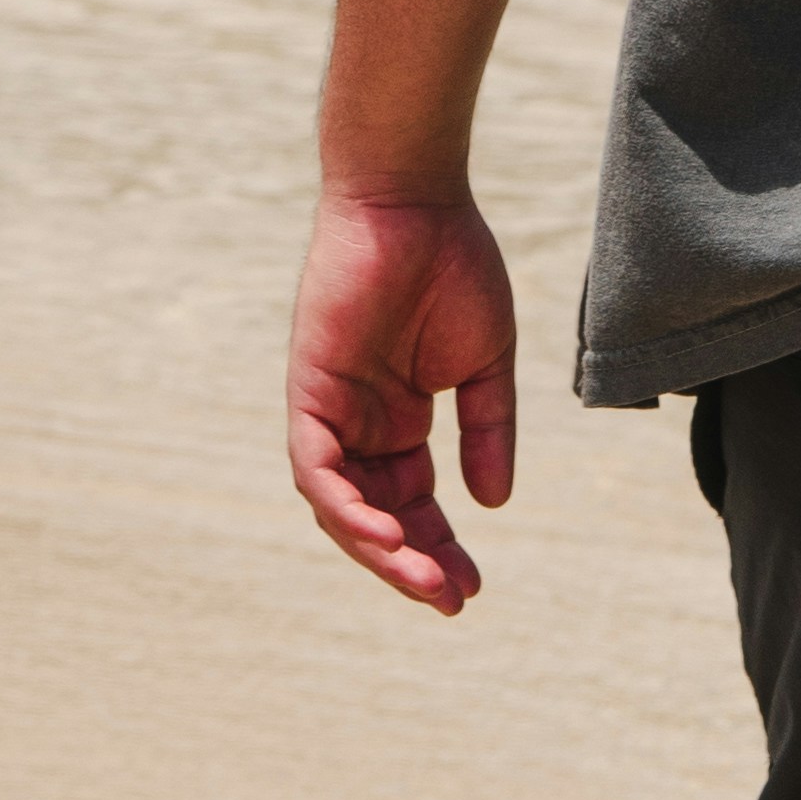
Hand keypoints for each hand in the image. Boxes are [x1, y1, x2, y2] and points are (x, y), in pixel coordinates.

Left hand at [287, 183, 518, 613]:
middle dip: (413, 563)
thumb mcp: (484, 362)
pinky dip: (346, 507)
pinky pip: (317, 469)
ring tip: (425, 582)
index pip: (411, 503)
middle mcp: (358, 422)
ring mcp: (330, 408)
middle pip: (376, 515)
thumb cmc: (452, 263)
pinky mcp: (309, 390)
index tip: (473, 587)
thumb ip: (487, 430)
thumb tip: (491, 506)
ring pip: (340, 505)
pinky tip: (386, 536)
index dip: (439, 547)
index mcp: (398, 417)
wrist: (415, 200)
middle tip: (453, 599)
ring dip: (380, 550)